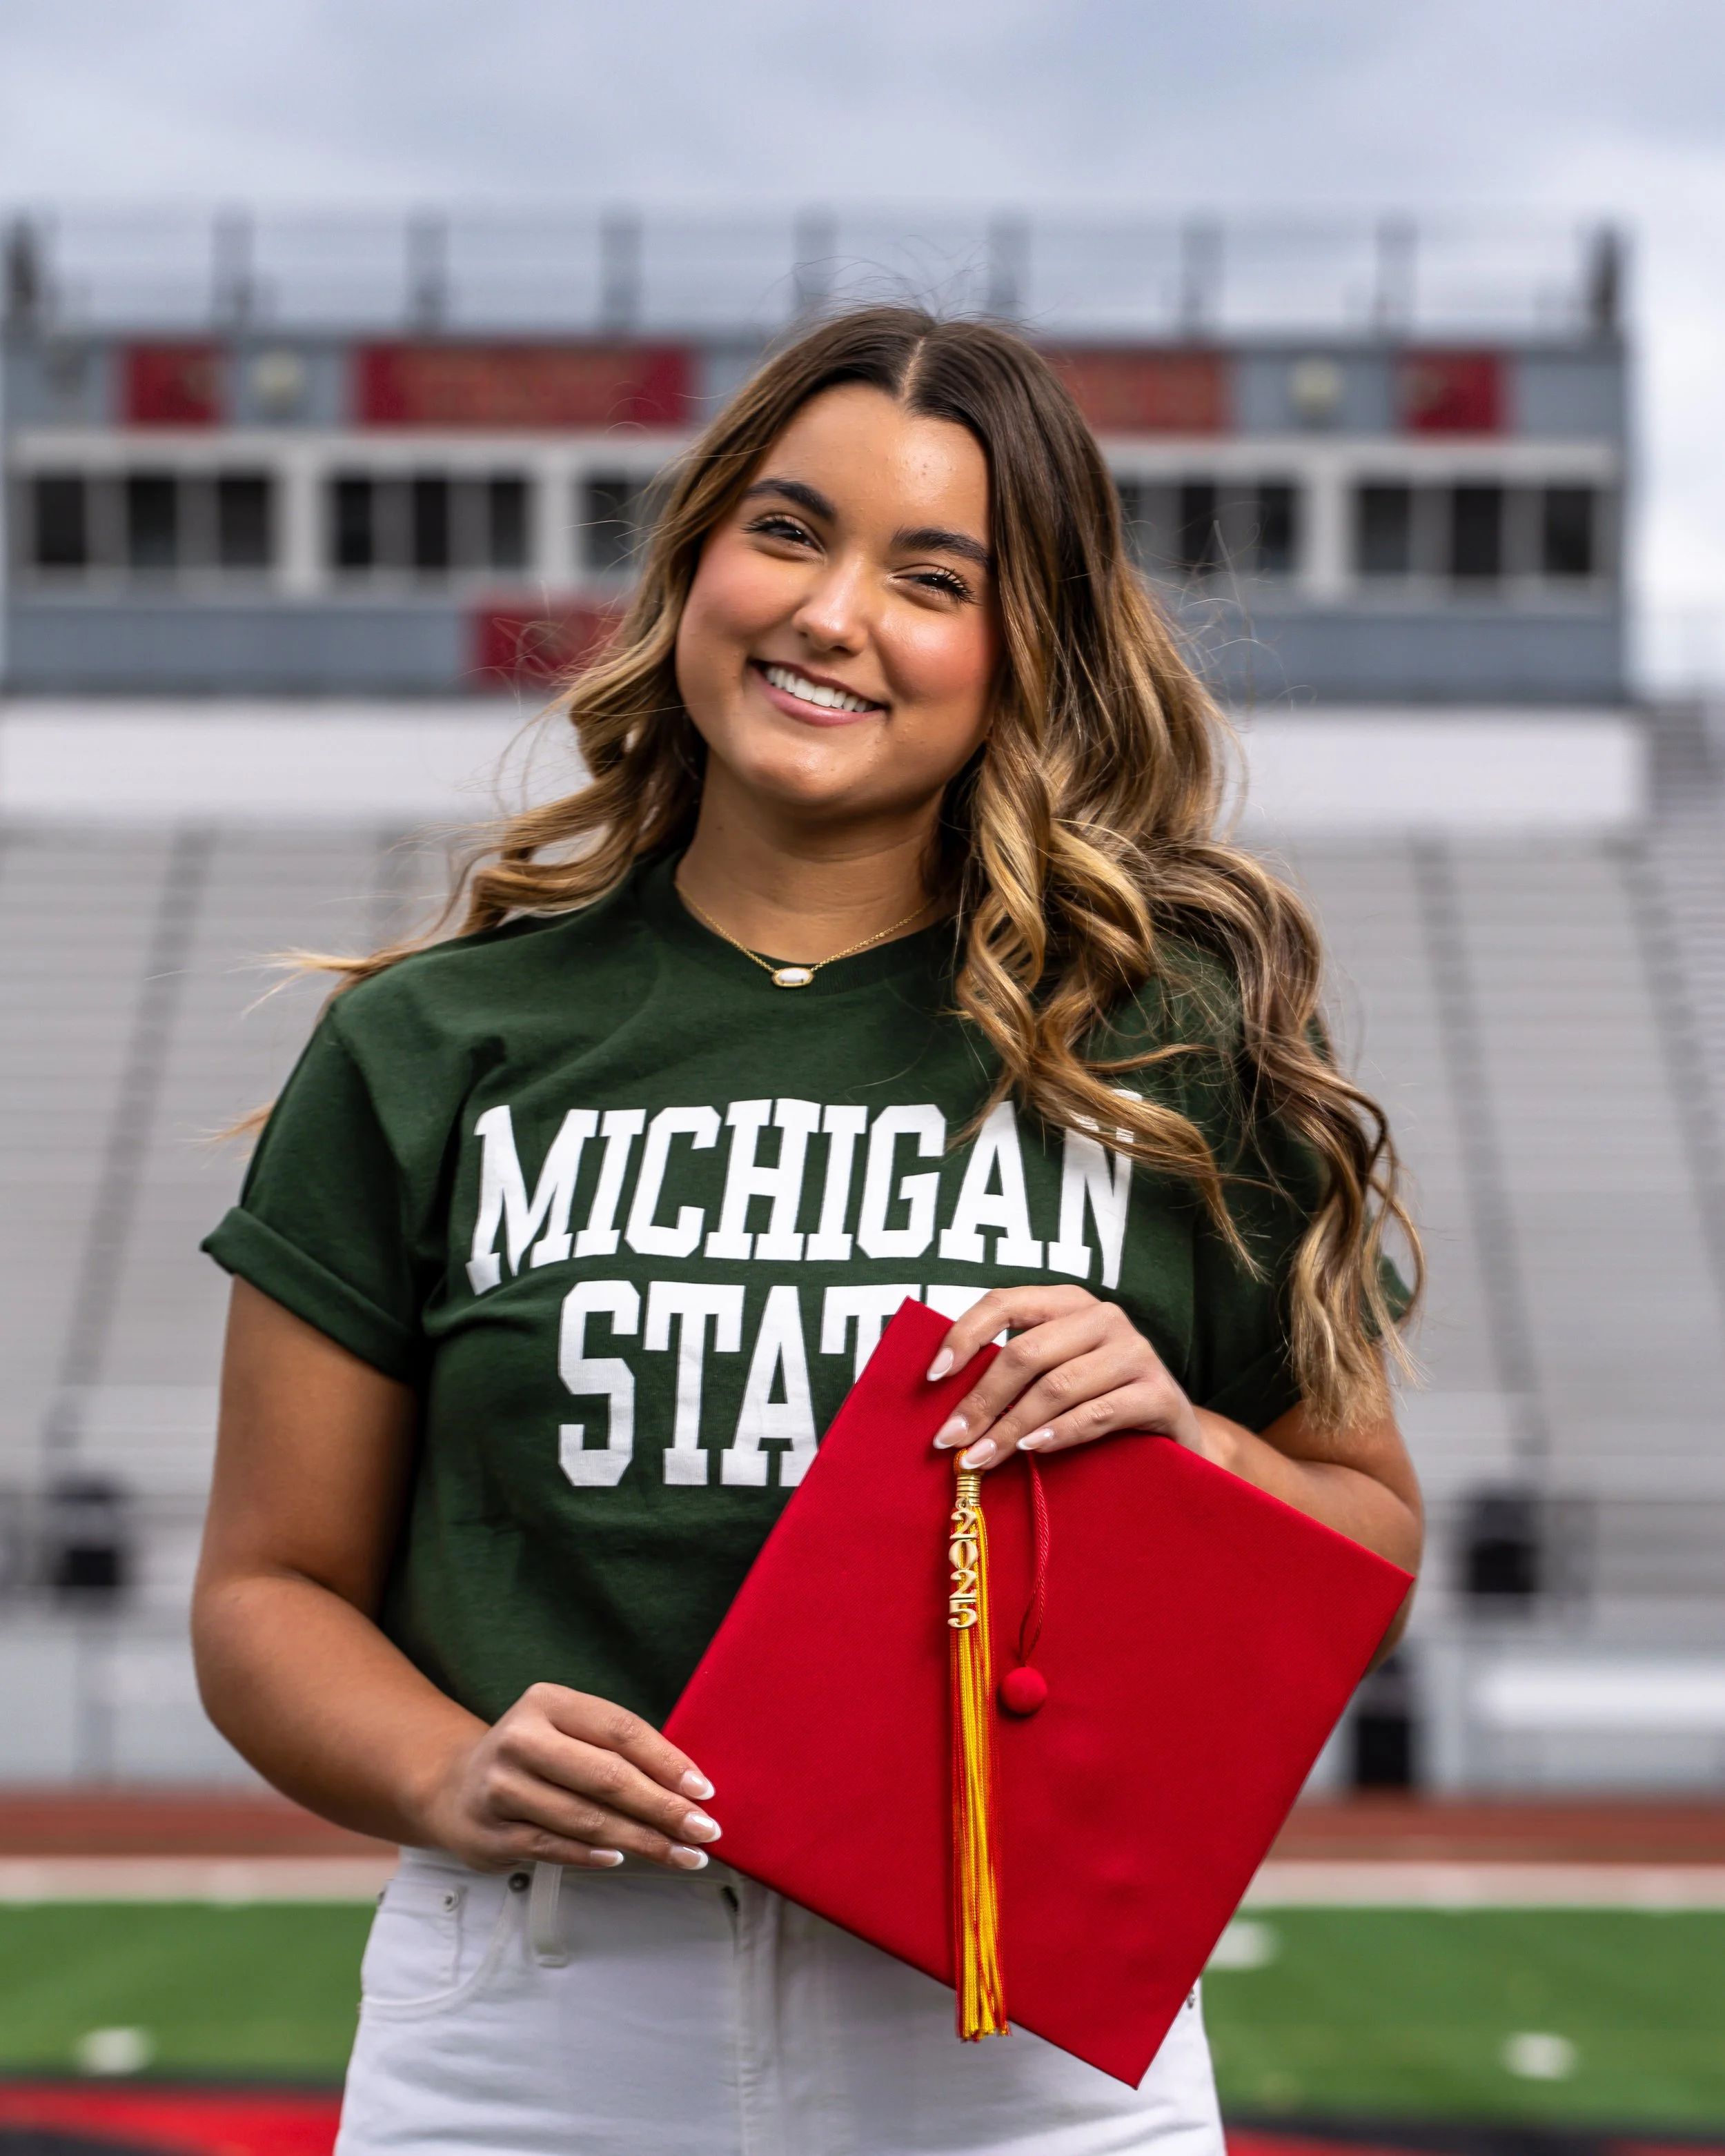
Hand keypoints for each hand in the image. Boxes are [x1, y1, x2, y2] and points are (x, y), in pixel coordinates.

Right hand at [418, 1682, 721, 1872]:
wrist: (456, 1787)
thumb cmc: (536, 1759)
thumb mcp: (567, 1733)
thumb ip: (616, 1751)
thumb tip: (688, 1787)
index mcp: (548, 1702)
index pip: (621, 1730)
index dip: (668, 1761)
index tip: (704, 1790)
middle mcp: (521, 1739)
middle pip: (608, 1777)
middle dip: (663, 1808)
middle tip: (704, 1832)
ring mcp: (502, 1787)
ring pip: (586, 1818)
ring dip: (641, 1841)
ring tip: (681, 1855)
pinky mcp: (492, 1832)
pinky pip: (556, 1847)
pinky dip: (593, 1856)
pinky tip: (622, 1860)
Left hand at [927, 1285, 1203, 1469]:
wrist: (1173, 1431)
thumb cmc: (1098, 1399)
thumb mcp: (1057, 1373)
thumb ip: (1014, 1372)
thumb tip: (943, 1394)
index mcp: (1069, 1302)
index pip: (1005, 1303)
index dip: (964, 1335)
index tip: (934, 1376)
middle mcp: (1104, 1317)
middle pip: (1026, 1352)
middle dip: (981, 1400)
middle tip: (951, 1439)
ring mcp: (1135, 1352)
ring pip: (1057, 1386)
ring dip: (1011, 1427)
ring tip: (981, 1457)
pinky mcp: (1158, 1392)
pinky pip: (1097, 1413)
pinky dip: (1058, 1433)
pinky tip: (1031, 1450)